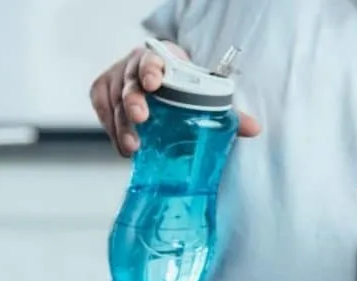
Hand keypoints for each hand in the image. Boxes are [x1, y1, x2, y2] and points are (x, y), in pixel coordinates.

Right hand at [89, 42, 261, 156]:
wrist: (161, 81)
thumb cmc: (181, 86)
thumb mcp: (202, 92)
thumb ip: (227, 111)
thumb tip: (253, 129)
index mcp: (161, 59)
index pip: (151, 59)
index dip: (151, 69)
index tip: (155, 82)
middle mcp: (133, 66)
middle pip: (129, 83)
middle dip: (133, 102)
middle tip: (141, 118)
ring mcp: (116, 80)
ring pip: (114, 101)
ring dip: (122, 125)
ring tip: (132, 146)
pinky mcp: (103, 94)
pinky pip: (103, 112)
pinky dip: (111, 130)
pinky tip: (123, 145)